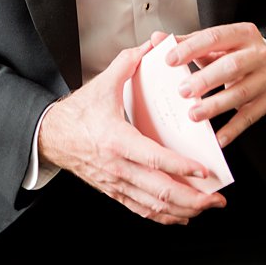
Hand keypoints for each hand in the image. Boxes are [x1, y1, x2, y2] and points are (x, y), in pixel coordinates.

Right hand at [38, 39, 224, 224]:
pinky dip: (164, 217)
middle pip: (159, 191)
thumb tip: (149, 47)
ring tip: (206, 207)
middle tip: (215, 199)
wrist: (50, 136)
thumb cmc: (76, 114)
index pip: (154, 159)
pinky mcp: (113, 191)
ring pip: (153, 206)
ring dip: (183, 210)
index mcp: (116, 140)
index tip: (203, 171)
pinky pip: (141, 210)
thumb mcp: (100, 86)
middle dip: (192, 198)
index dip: (180, 167)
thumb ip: (126, 65)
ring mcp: (115, 182)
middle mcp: (117, 166)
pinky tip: (181, 216)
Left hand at [166, 22, 265, 147]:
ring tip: (193, 114)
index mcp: (241, 33)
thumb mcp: (214, 43)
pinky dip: (233, 128)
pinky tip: (218, 137)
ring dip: (215, 106)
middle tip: (182, 91)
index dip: (191, 48)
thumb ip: (185, 42)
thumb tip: (157, 39)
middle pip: (232, 66)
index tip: (169, 60)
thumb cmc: (234, 52)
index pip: (214, 37)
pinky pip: (250, 116)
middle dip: (205, 80)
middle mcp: (257, 54)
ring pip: (241, 93)